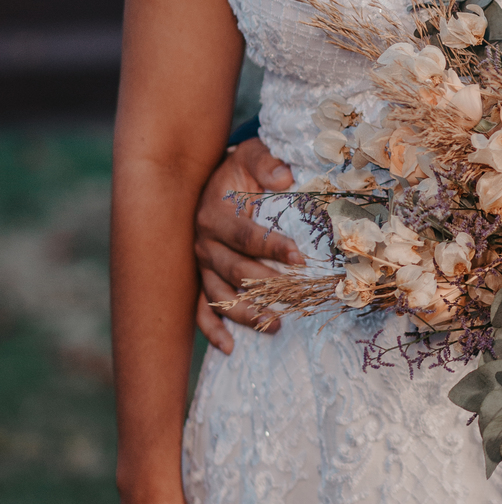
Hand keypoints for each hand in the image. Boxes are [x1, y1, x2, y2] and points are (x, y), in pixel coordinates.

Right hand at [195, 136, 299, 352]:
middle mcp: (203, 242)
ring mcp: (200, 264)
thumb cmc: (241, 170)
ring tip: (274, 326)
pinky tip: (229, 347)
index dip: (272, 247)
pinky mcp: (200, 278)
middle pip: (233, 269)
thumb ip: (268, 162)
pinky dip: (212, 329)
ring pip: (218, 294)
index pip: (245, 235)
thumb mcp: (253, 155)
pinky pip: (200, 309)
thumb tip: (285, 178)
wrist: (215, 178)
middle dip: (264, 286)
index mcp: (214, 213)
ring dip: (244, 313)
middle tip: (294, 297)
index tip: (300, 258)